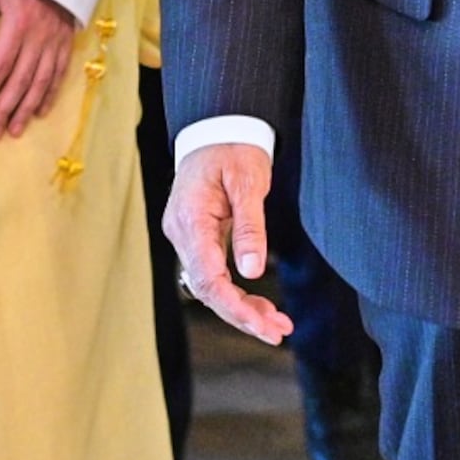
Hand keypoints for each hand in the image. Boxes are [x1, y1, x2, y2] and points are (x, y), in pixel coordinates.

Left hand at [0, 0, 75, 140]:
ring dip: (27, 108)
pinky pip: (60, 73)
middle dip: (5, 108)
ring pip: (41, 81)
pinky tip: (41, 111)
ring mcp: (55, 41)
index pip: (0, 65)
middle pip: (20, 80)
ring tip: (15, 129)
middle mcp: (39, 37)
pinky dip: (51, 93)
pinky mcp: (66, 41)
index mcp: (18, 24)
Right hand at [165, 140, 291, 344]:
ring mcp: (186, 236)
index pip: (207, 277)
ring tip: (277, 325)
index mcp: (190, 219)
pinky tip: (260, 306)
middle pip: (207, 289)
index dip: (233, 306)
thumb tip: (252, 272)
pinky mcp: (196, 237)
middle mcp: (182, 232)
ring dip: (242, 308)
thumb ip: (250, 228)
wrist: (218, 127)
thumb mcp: (248, 182)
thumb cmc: (234, 149)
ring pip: (210, 286)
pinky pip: (213, 273)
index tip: (261, 324)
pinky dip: (236, 292)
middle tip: (278, 332)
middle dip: (242, 315)